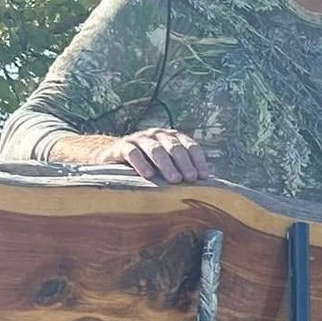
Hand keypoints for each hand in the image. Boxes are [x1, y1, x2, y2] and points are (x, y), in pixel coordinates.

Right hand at [91, 127, 210, 182]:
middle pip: (175, 147)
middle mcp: (158, 135)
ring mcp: (140, 139)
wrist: (113, 159)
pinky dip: (141, 163)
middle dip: (184, 164)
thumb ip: (184, 170)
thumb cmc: (148, 166)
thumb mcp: (167, 166)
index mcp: (173, 138)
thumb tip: (209, 185)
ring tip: (175, 180)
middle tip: (191, 179)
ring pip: (156, 149)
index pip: (190, 146)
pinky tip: (148, 174)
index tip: (203, 177)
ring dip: (166, 164)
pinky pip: (133, 153)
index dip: (198, 161)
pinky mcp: (122, 147)